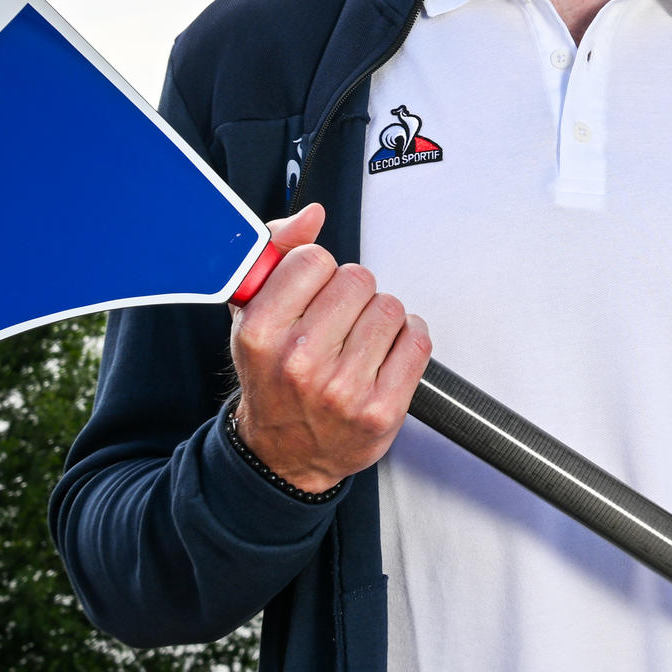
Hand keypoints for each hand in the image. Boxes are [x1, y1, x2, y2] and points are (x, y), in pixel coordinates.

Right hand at [228, 205, 431, 494]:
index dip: (318, 271)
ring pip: (390, 307)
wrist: (284, 455)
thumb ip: (276, 254)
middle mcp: (300, 361)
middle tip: (338, 320)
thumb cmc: (272, 379)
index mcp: (262, 332)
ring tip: (359, 341)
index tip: (313, 290)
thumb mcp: (254, 315)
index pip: (314, 259)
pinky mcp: (381, 409)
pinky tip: (385, 354)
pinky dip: (408, 340)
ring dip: (381, 317)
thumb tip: (312, 216)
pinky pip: (417, 341)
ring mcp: (343, 388)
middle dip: (353, 293)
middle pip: (358, 279)